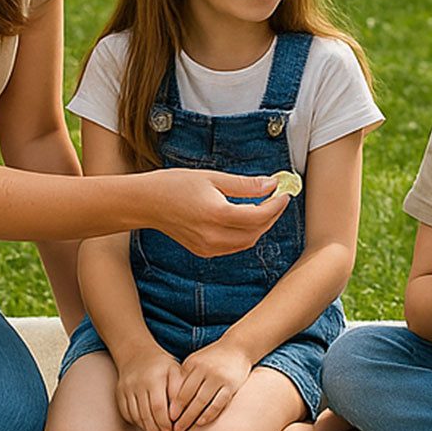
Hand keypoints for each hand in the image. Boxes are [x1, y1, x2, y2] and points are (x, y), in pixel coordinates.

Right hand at [114, 345, 182, 430]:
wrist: (137, 354)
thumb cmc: (163, 367)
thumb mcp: (176, 372)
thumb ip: (179, 390)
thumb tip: (179, 413)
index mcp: (154, 378)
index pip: (158, 407)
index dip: (165, 422)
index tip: (173, 429)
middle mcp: (138, 383)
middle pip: (146, 414)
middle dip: (157, 428)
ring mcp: (126, 389)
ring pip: (136, 416)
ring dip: (147, 427)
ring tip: (158, 430)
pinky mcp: (119, 394)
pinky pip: (127, 414)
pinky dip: (137, 422)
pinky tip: (146, 422)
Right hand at [146, 169, 288, 256]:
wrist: (147, 203)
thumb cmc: (176, 185)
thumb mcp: (213, 177)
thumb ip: (245, 185)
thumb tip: (271, 184)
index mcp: (217, 214)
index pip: (258, 216)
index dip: (275, 205)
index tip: (284, 192)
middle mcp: (214, 236)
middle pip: (256, 231)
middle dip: (271, 215)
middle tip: (277, 197)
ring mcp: (208, 248)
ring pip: (247, 242)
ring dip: (260, 226)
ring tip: (264, 206)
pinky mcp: (204, 252)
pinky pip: (234, 246)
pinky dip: (245, 234)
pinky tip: (245, 218)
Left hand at [171, 340, 253, 430]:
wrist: (238, 347)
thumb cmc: (213, 358)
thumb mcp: (196, 361)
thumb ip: (185, 376)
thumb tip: (170, 400)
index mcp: (193, 364)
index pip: (179, 388)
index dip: (173, 405)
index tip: (167, 418)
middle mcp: (204, 369)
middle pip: (188, 396)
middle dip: (180, 414)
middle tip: (173, 429)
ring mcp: (218, 377)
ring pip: (202, 401)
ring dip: (191, 417)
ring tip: (183, 429)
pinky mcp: (231, 385)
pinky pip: (218, 402)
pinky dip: (209, 413)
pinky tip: (201, 422)